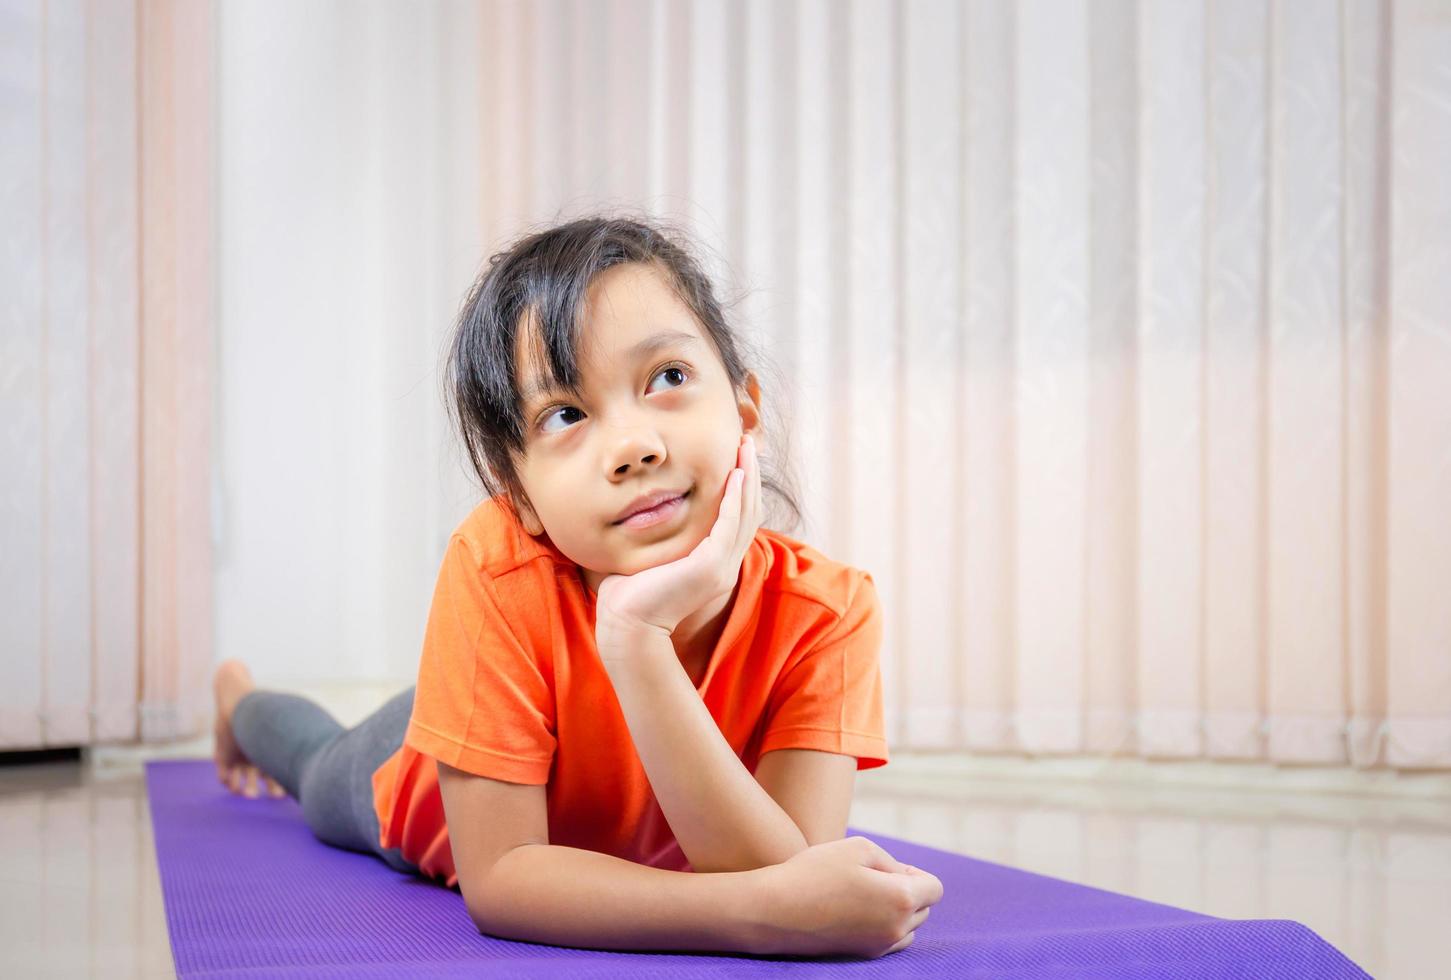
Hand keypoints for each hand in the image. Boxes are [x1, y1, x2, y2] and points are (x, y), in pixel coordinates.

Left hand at [595, 432, 762, 641]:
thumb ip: (655, 537)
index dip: (740, 489)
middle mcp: (724, 566)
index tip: (735, 459)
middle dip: (750, 475)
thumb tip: (639, 514)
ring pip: (745, 513)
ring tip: (745, 448)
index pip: (736, 520)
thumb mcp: (649, 558)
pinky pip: (730, 523)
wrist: (626, 627)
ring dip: (747, 478)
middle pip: (748, 511)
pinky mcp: (710, 566)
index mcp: (713, 566)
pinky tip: (735, 475)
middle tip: (746, 443)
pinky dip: (735, 498)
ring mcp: (721, 567)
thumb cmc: (627, 597)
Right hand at [744, 836, 943, 958]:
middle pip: (923, 909)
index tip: (889, 867)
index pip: (934, 888)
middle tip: (871, 877)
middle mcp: (897, 928)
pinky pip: (889, 941)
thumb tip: (906, 877)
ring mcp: (880, 946)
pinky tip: (855, 911)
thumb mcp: (858, 847)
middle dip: (907, 891)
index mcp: (902, 898)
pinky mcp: (863, 955)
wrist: (776, 911)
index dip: (916, 873)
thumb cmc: (816, 872)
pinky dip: (882, 926)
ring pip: (908, 927)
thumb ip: (892, 861)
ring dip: (896, 911)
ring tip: (863, 895)